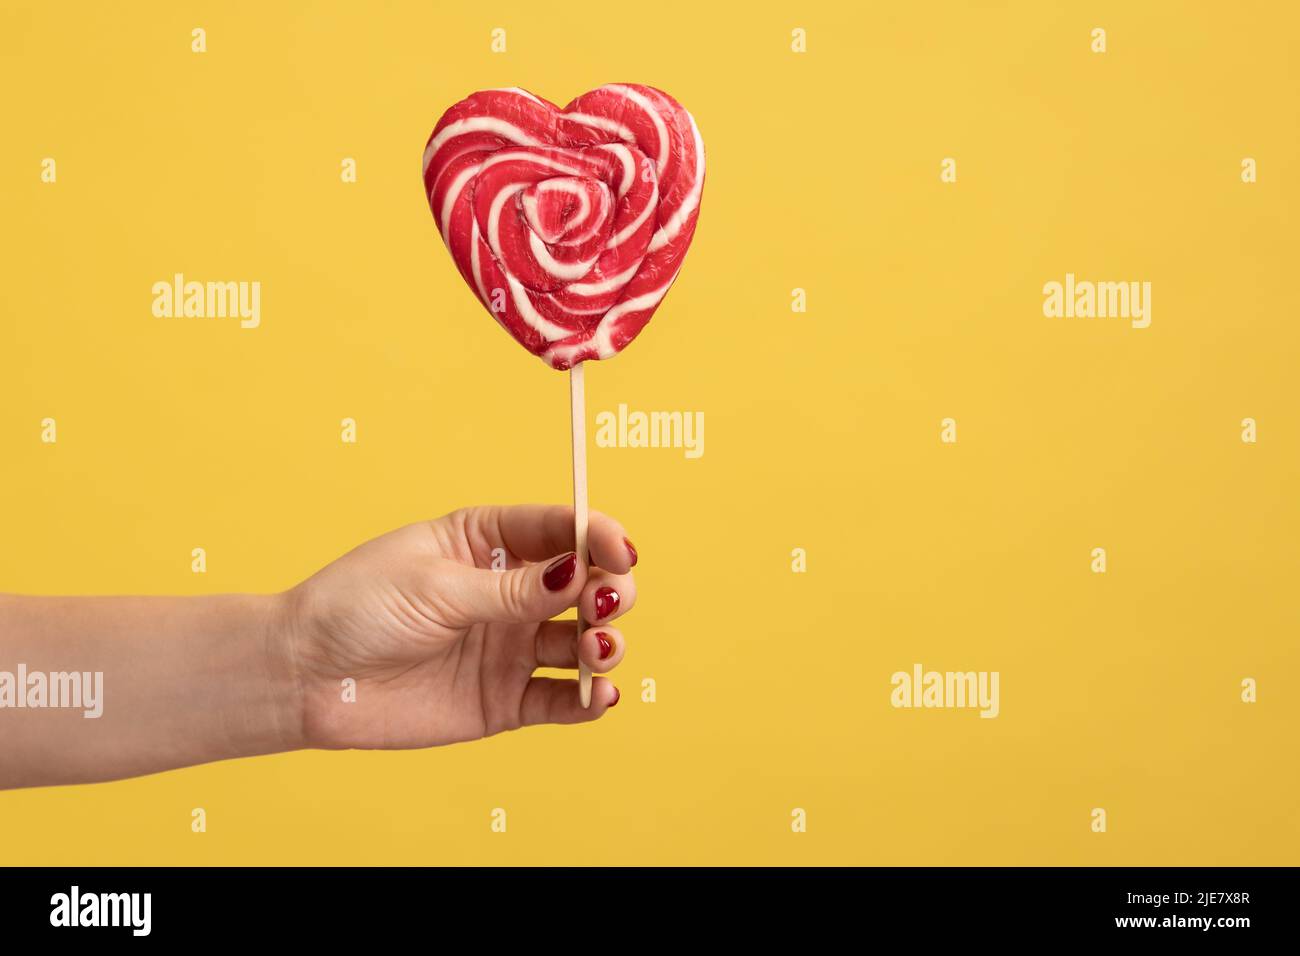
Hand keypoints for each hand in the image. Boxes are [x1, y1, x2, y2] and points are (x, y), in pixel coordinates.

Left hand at [285, 505, 637, 749]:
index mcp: (489, 542)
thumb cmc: (356, 608)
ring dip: (605, 644)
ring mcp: (510, 647)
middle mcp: (510, 592)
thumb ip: (510, 589)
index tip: (620, 552)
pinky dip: (591, 700)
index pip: (561, 530)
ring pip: (583, 642)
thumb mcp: (435, 586)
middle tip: (603, 605)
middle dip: (610, 591)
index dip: (599, 536)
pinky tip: (601, 696)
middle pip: (586, 585)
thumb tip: (579, 574)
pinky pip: (562, 700)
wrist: (305, 678)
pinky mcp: (505, 700)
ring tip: (595, 649)